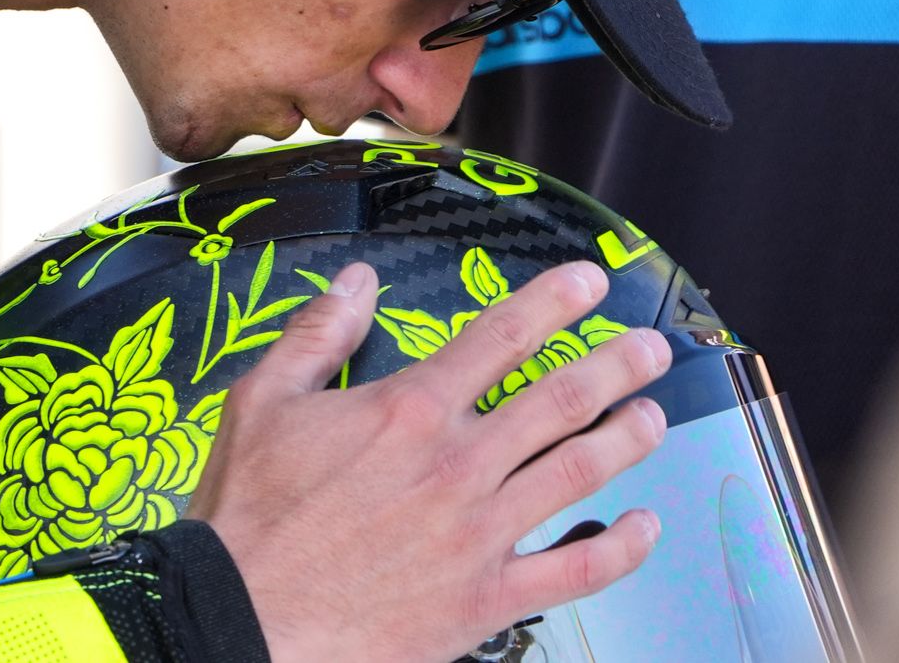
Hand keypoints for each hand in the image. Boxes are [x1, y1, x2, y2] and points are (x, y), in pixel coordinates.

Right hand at [184, 259, 668, 662]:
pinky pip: (577, 571)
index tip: (591, 282)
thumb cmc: (246, 514)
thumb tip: (357, 280)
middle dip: (618, 366)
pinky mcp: (488, 599)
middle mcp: (458, 464)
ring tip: (656, 416)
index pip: (500, 338)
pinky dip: (620, 546)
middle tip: (651, 349)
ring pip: (580, 472)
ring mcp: (481, 534)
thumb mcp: (260, 401)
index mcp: (408, 409)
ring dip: (628, 438)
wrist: (243, 617)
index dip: (554, 302)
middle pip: (562, 400)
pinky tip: (642, 526)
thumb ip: (317, 335)